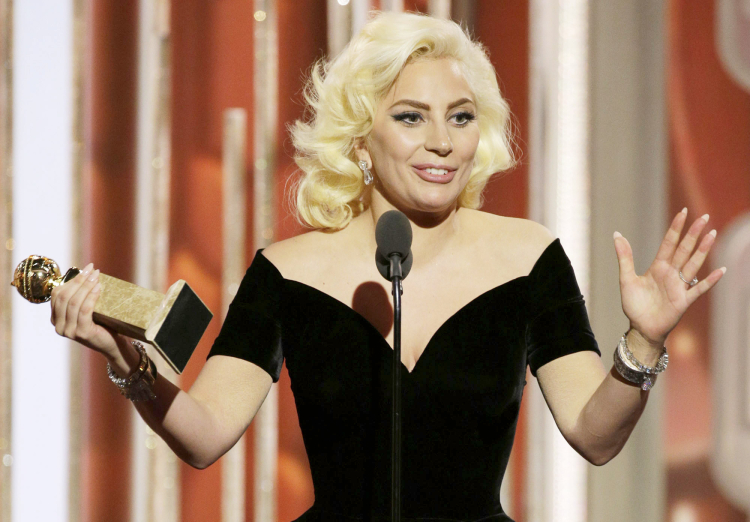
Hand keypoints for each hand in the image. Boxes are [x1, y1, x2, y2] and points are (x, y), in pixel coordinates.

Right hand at [50, 263, 118, 357]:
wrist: (113, 344)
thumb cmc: (102, 324)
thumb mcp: (87, 309)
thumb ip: (81, 297)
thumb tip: (87, 273)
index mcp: (56, 318)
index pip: (57, 294)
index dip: (71, 279)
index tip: (86, 268)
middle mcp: (58, 326)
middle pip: (65, 297)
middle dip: (79, 280)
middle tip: (92, 270)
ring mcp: (68, 331)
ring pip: (74, 302)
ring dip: (86, 286)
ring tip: (97, 276)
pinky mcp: (81, 333)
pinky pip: (84, 310)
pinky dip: (91, 297)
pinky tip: (98, 288)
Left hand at [613, 209, 725, 344]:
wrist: (640, 328)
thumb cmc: (634, 305)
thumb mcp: (626, 279)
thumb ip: (624, 257)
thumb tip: (617, 234)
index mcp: (658, 267)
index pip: (669, 243)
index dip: (676, 228)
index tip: (684, 212)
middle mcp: (671, 274)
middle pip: (684, 250)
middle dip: (693, 233)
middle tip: (704, 216)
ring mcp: (679, 286)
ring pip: (693, 264)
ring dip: (703, 250)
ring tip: (712, 235)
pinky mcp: (684, 301)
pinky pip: (699, 289)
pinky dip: (709, 280)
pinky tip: (720, 270)